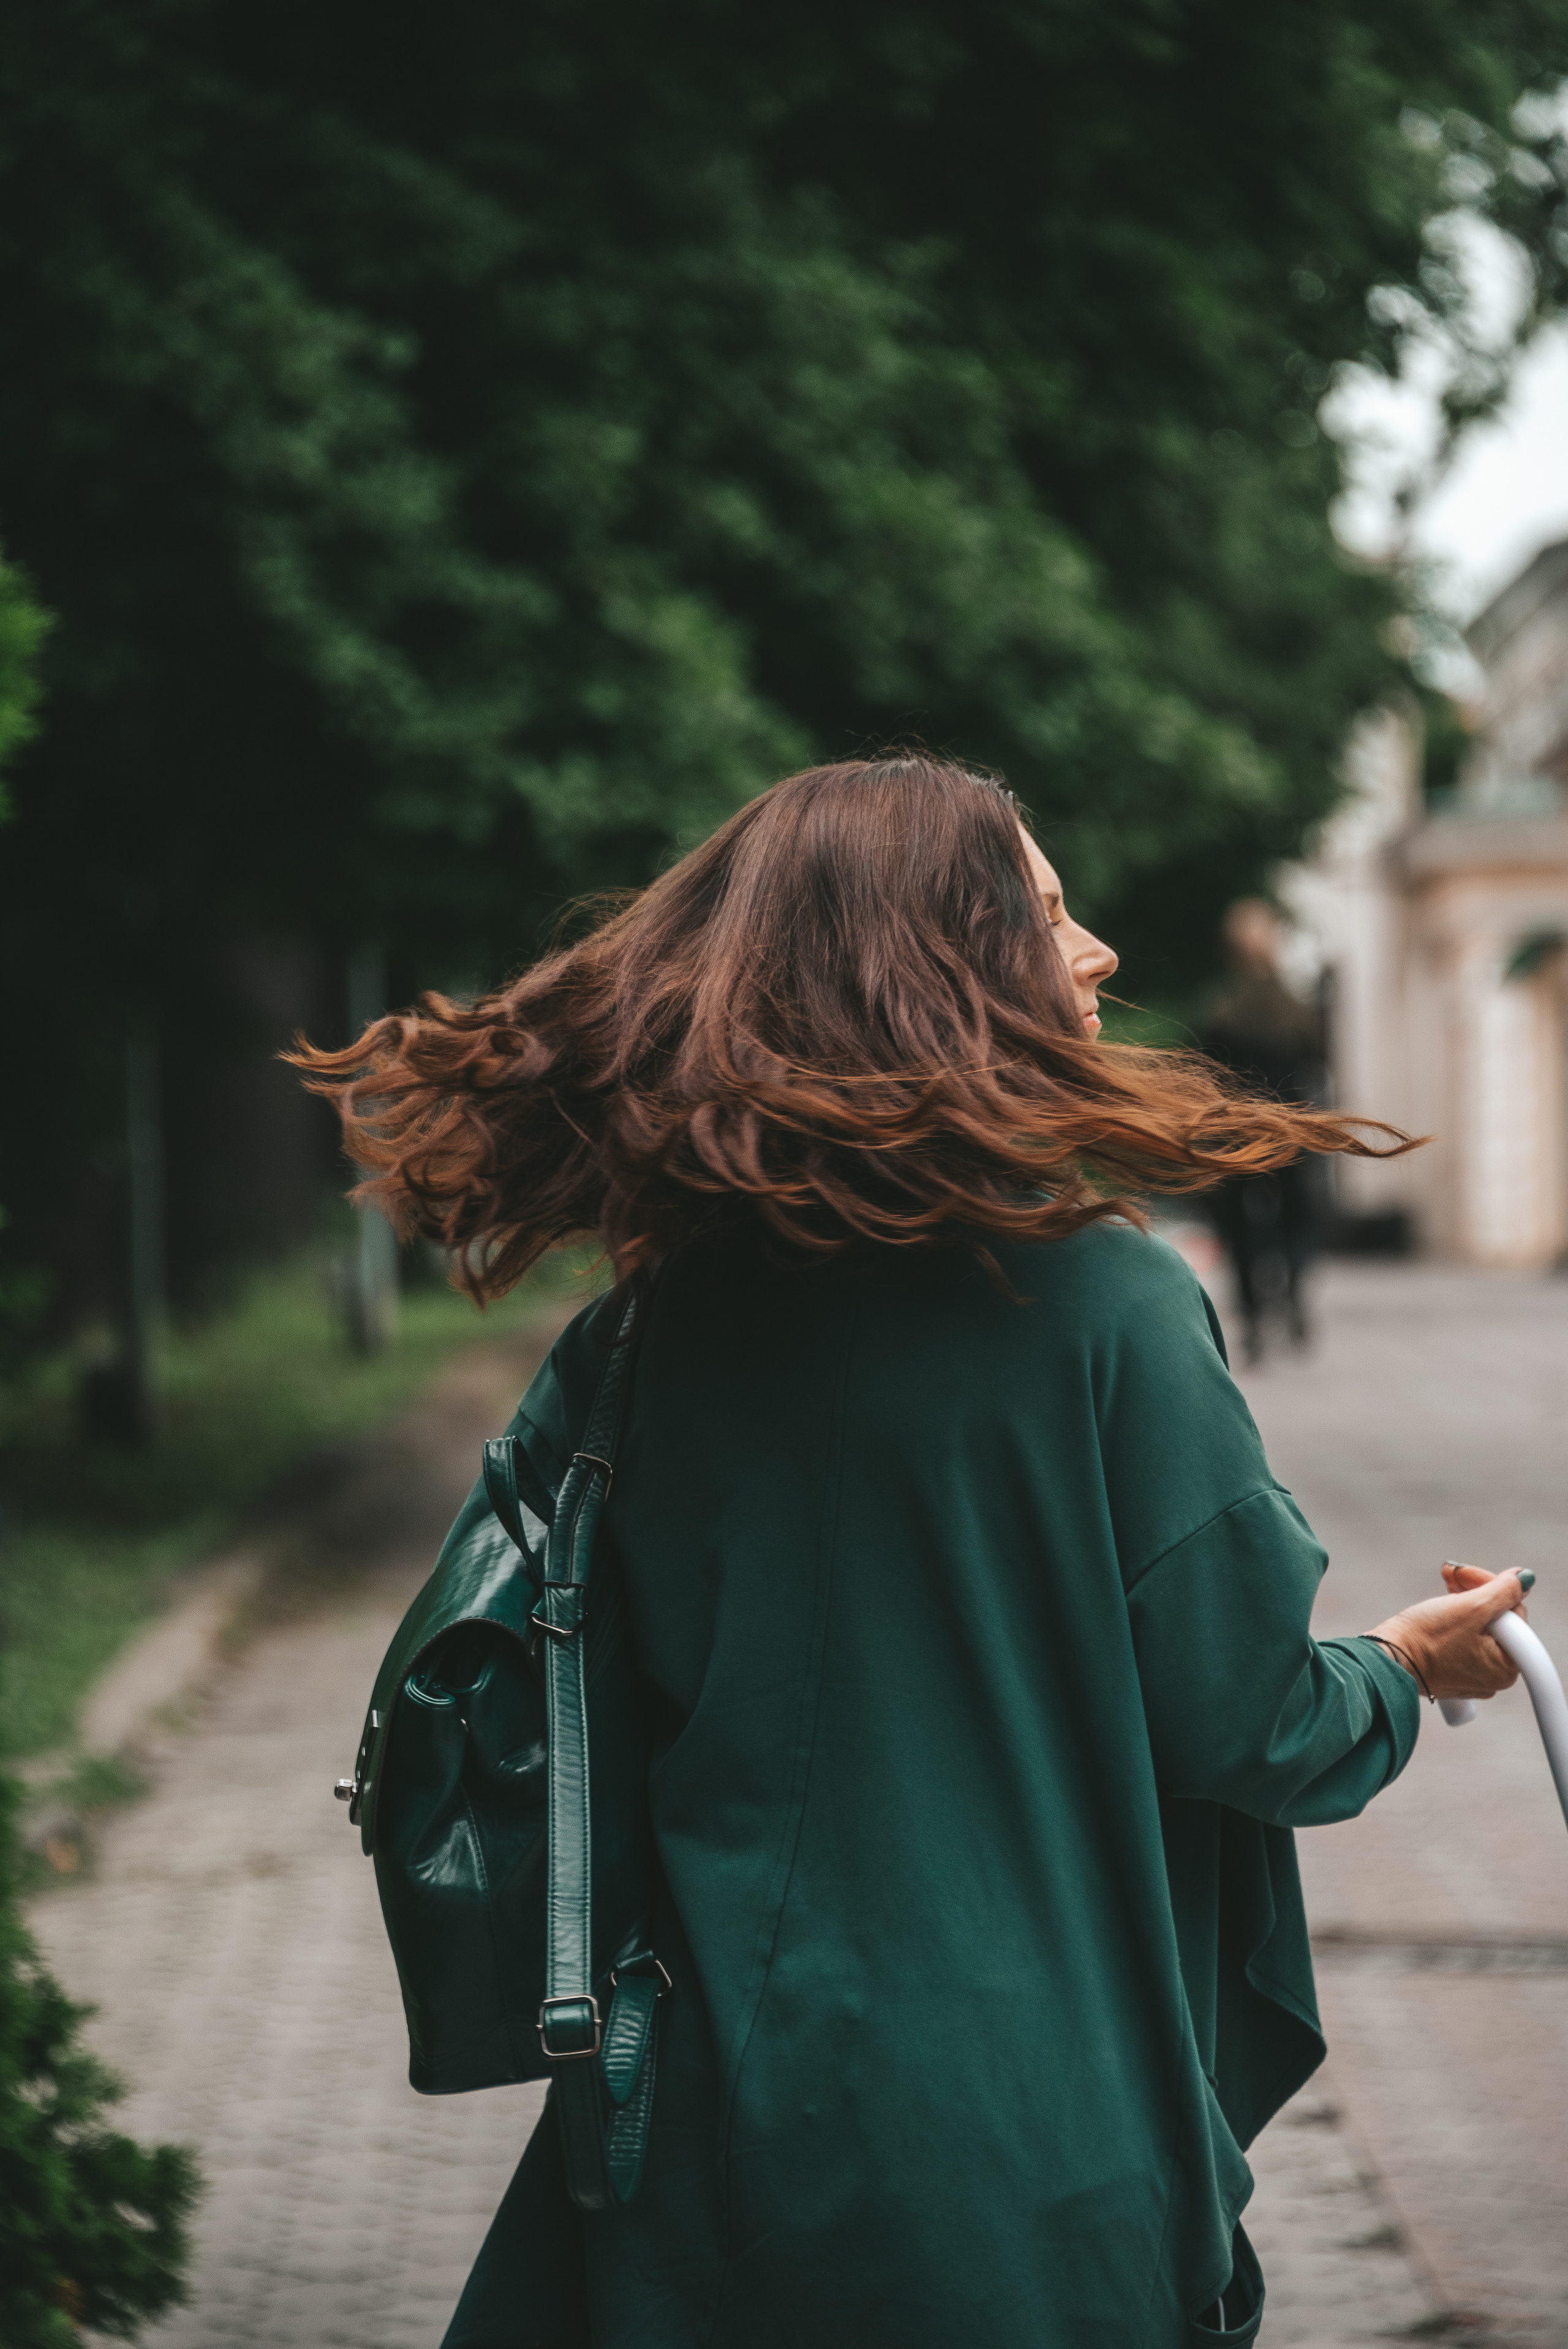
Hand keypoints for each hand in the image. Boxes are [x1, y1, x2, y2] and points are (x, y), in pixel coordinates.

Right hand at [1365, 1563, 1529, 1701]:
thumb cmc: (1424, 1639)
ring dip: (1464, 1600)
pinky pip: (1464, 1639)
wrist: (1385, 1658)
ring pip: (1479, 1626)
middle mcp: (1493, 1677)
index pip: (1513, 1613)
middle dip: (1476, 1592)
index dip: (1492, 1586)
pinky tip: (1441, 1606)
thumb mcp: (1470, 1608)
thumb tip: (1524, 1578)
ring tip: (1445, 1584)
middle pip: (1497, 1620)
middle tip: (1452, 1574)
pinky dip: (1455, 1618)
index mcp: (1505, 1668)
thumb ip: (1504, 1590)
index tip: (1466, 1573)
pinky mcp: (1451, 1671)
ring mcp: (1472, 1676)